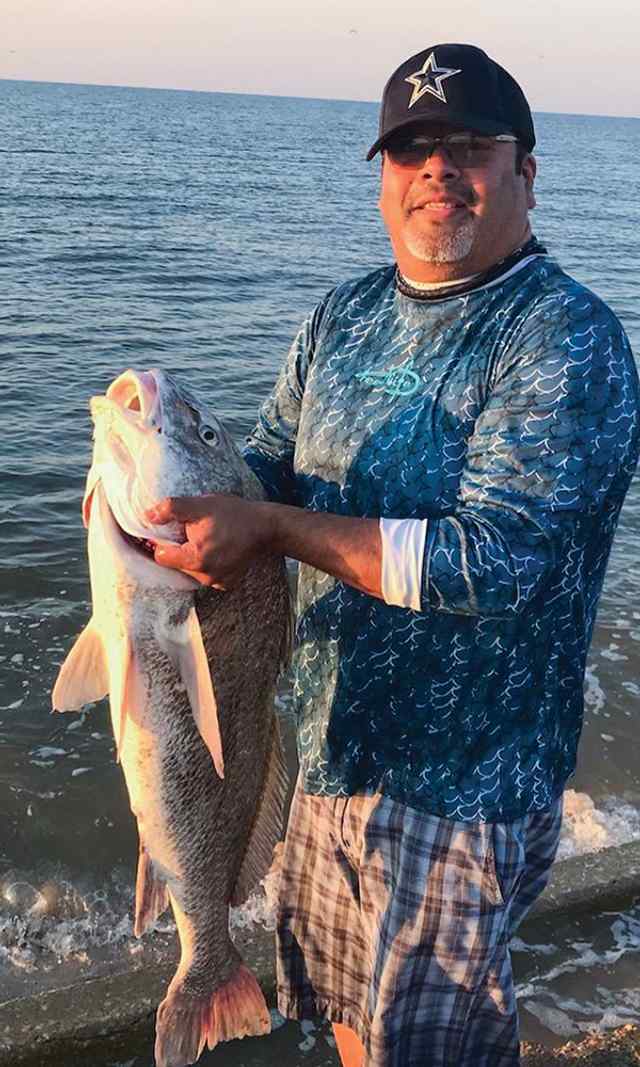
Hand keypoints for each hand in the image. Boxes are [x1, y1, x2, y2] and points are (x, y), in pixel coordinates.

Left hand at [144, 494, 272, 589]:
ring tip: (209, 538)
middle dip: (180, 548)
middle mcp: (205, 577)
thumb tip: (148, 516)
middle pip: (176, 564)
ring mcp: (217, 582)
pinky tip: (218, 549)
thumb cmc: (233, 514)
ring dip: (194, 556)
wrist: (266, 527)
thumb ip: (172, 509)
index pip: (161, 555)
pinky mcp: (227, 583)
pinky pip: (206, 574)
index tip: (174, 529)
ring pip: (191, 570)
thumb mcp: (200, 505)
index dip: (163, 540)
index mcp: (195, 559)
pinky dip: (207, 563)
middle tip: (196, 531)